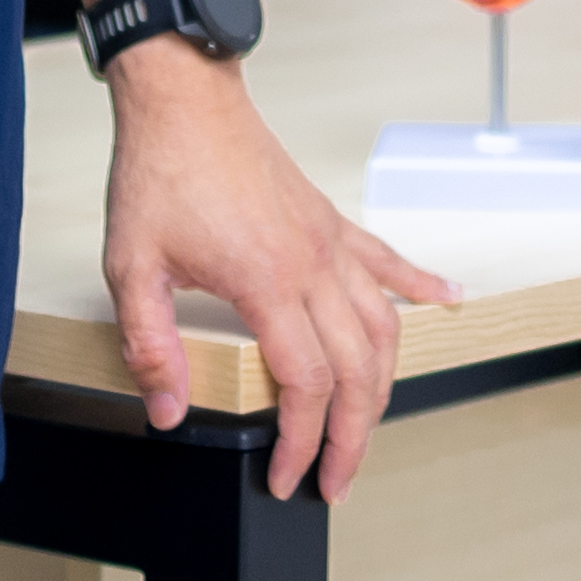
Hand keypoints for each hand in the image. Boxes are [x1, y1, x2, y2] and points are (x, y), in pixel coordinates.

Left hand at [100, 49, 458, 500]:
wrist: (184, 99)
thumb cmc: (160, 171)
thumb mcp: (131, 266)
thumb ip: (150, 343)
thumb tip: (167, 409)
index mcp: (267, 282)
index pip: (306, 385)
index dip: (302, 442)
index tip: (288, 476)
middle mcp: (312, 264)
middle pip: (358, 370)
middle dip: (354, 436)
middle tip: (337, 481)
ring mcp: (328, 241)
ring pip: (383, 326)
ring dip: (383, 385)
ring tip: (370, 426)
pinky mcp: (328, 220)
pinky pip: (387, 260)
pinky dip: (422, 286)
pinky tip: (448, 301)